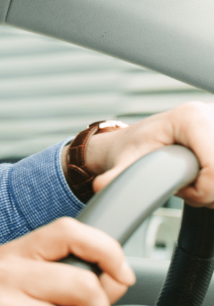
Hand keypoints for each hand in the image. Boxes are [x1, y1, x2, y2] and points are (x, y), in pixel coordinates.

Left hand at [74, 102, 213, 206]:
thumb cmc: (134, 146)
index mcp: (191, 118)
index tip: (182, 190)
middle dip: (210, 191)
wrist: (139, 139)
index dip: (203, 190)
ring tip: (193, 180)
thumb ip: (118, 177)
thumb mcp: (126, 161)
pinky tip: (205, 176)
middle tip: (186, 188)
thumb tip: (102, 186)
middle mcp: (213, 114)